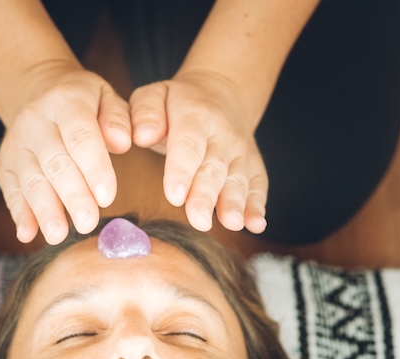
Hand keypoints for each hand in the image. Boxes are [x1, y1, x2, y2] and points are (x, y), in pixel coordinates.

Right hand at [0, 66, 131, 243]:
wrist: (39, 93)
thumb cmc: (86, 103)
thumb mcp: (107, 98)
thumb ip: (118, 119)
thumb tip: (122, 143)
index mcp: (65, 101)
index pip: (80, 136)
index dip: (94, 167)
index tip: (108, 197)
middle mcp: (35, 121)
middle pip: (55, 162)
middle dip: (72, 195)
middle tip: (88, 223)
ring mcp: (16, 144)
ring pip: (31, 180)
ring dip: (44, 210)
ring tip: (57, 235)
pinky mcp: (5, 165)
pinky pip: (11, 191)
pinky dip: (19, 214)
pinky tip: (27, 234)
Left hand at [129, 71, 267, 233]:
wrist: (220, 93)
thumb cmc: (176, 103)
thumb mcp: (153, 94)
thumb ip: (145, 113)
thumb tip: (141, 136)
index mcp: (195, 114)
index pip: (188, 145)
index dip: (182, 171)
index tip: (175, 196)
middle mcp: (223, 134)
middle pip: (213, 169)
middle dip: (206, 196)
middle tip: (199, 220)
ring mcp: (241, 151)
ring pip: (237, 180)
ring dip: (235, 203)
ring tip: (232, 224)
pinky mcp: (253, 166)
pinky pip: (257, 186)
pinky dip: (257, 207)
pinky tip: (256, 225)